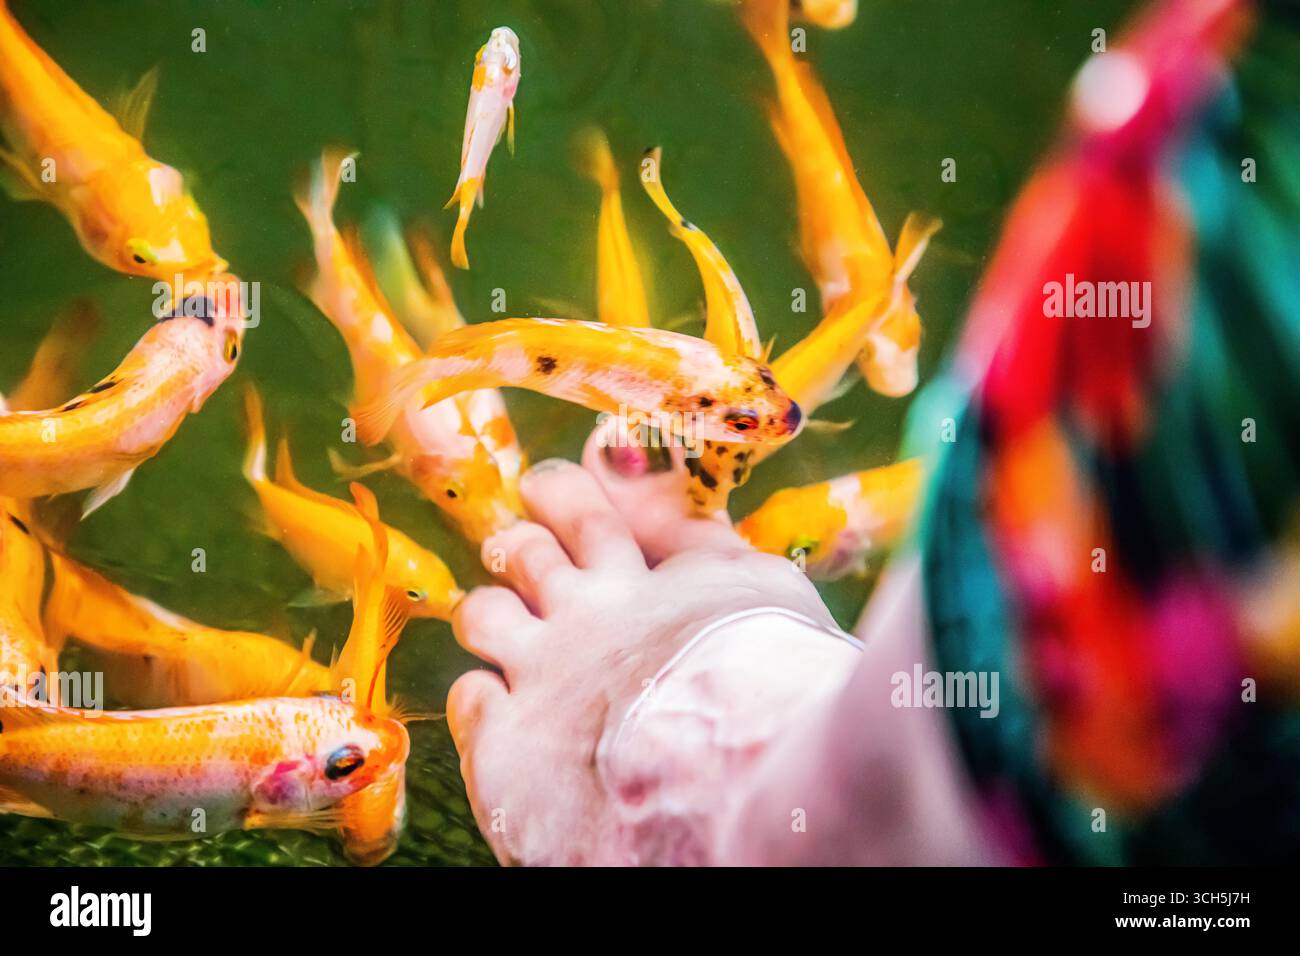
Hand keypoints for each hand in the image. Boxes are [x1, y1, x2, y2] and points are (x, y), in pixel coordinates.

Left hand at [446, 425, 856, 864]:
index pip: (582, 512)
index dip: (559, 494)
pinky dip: (479, 694)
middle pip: (523, 552)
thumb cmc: (780, 676)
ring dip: (488, 611)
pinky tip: (497, 706)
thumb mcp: (761, 584)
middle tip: (516, 550)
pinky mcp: (509, 743)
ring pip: (483, 614)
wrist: (752, 768)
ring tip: (496, 624)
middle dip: (516, 545)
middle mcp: (582, 615)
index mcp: (638, 577)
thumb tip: (661, 494)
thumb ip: (703, 538)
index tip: (543, 487)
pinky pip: (469, 697)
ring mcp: (541, 675)